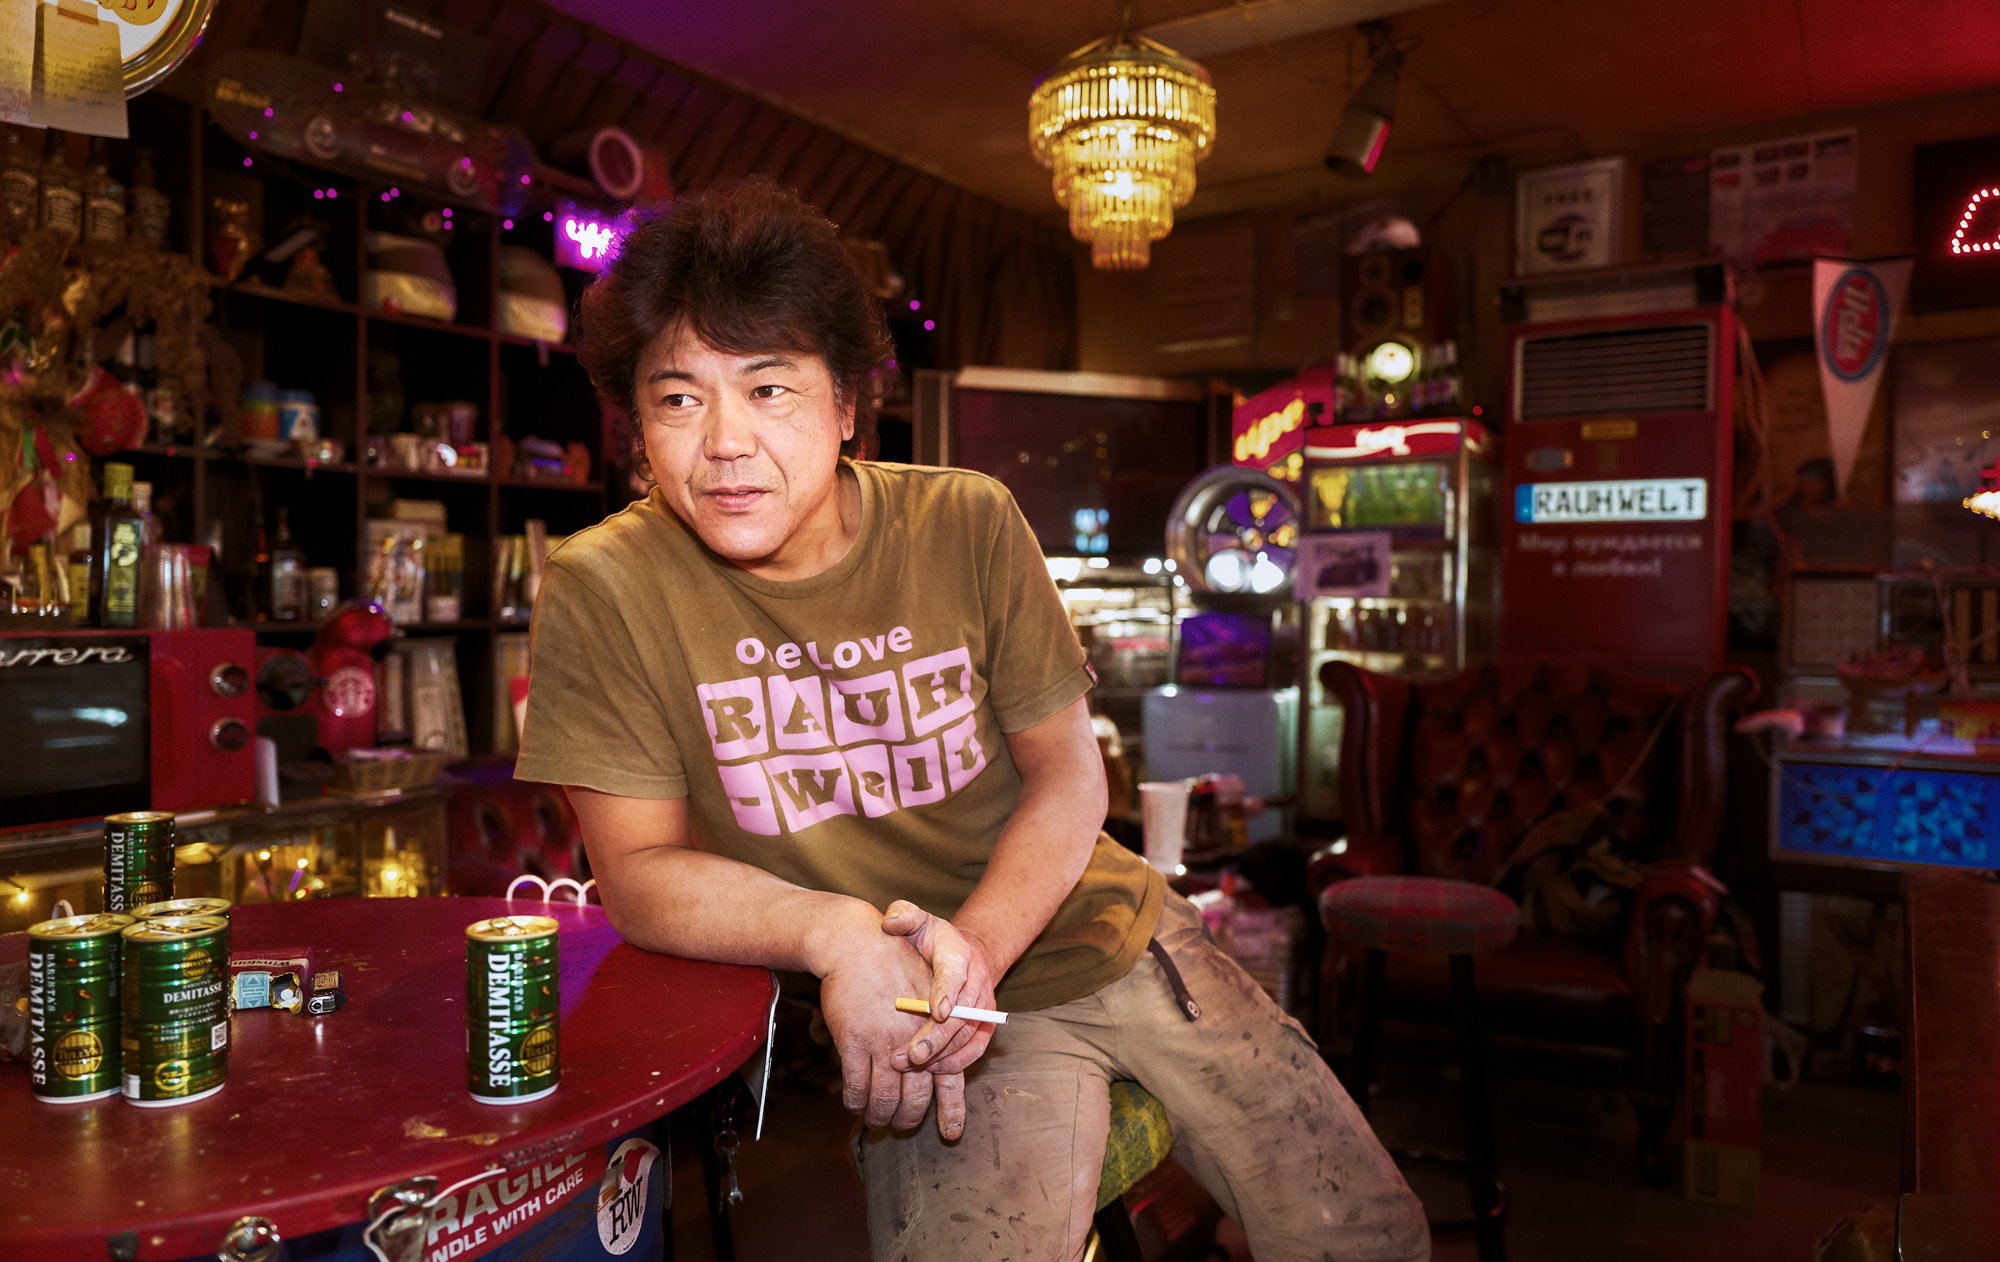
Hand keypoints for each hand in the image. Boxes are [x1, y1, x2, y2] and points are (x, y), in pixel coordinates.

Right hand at [816, 903, 944, 1132]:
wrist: (857, 944)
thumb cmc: (896, 966)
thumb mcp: (928, 992)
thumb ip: (937, 1029)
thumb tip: (936, 1064)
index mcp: (939, 1030)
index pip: (950, 1078)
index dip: (951, 1110)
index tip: (951, 1134)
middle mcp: (915, 1040)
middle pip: (915, 1097)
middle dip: (908, 1119)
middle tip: (901, 1126)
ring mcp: (883, 1042)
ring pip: (884, 1098)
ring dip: (879, 1116)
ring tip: (876, 1120)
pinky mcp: (855, 1042)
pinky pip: (857, 1085)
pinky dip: (855, 1101)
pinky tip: (854, 1104)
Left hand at [881, 899, 1002, 1130]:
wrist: (962, 952)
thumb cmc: (930, 939)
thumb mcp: (917, 919)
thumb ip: (903, 916)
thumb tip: (890, 923)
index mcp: (959, 953)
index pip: (955, 973)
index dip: (946, 992)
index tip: (935, 1012)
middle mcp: (977, 980)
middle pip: (962, 1013)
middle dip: (936, 1037)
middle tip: (910, 1055)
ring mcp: (983, 1005)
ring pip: (967, 1034)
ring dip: (941, 1054)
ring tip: (911, 1065)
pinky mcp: (985, 1025)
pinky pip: (976, 1048)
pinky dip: (958, 1062)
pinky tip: (933, 1071)